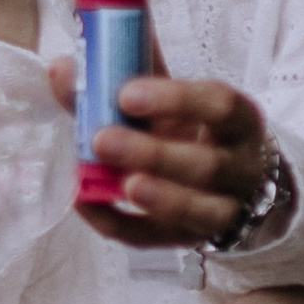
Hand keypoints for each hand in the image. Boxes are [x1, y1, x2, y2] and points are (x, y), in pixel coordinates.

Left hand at [46, 60, 282, 246]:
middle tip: (102, 138)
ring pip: (197, 211)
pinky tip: (87, 202)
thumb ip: (129, 73)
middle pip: (206, 165)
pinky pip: (152, 239)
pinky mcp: (186, 239)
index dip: (177, 99)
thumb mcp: (175, 98)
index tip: (127, 93)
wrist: (229, 184)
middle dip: (154, 153)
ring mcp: (219, 211)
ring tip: (121, 183)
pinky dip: (117, 223)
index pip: (220, 106)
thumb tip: (64, 64)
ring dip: (158, 198)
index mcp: (238, 122)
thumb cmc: (193, 128)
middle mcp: (239, 169)